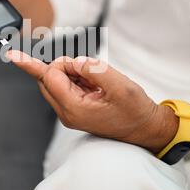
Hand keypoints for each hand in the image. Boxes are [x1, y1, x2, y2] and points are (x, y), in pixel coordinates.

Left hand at [7, 50, 178, 153]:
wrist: (144, 128)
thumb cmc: (135, 110)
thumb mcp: (120, 86)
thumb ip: (94, 70)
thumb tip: (74, 61)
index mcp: (74, 108)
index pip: (51, 76)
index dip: (64, 62)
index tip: (75, 61)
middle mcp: (66, 113)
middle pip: (45, 80)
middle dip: (61, 66)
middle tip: (84, 67)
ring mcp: (68, 113)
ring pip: (54, 83)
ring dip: (71, 73)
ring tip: (97, 81)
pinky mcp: (74, 110)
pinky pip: (65, 87)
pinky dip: (76, 78)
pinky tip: (95, 84)